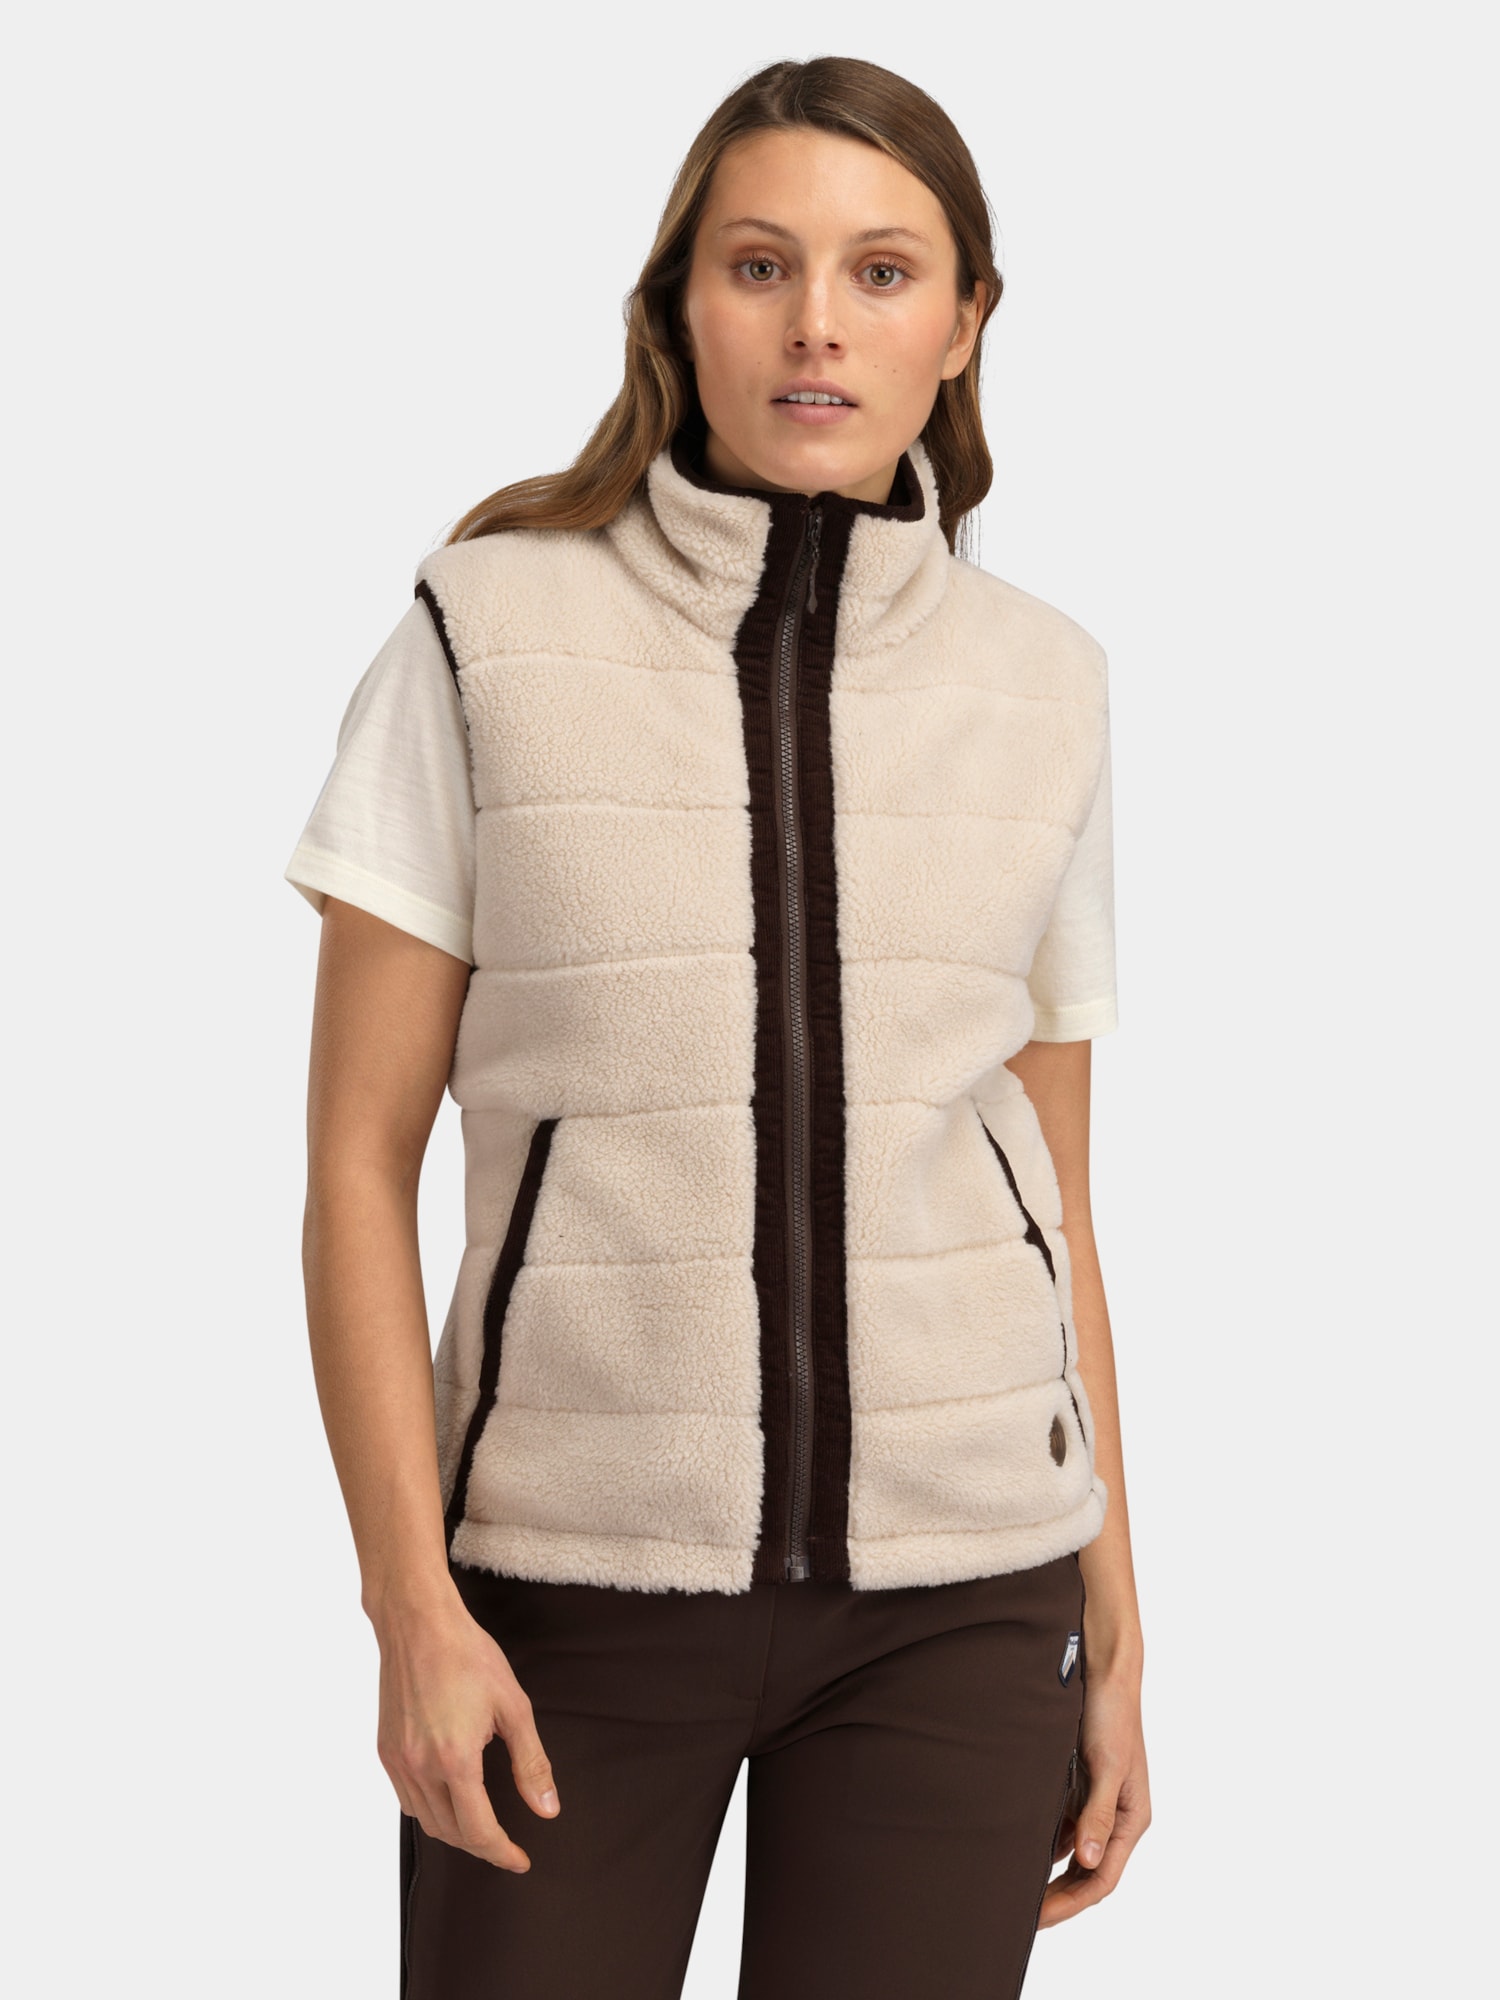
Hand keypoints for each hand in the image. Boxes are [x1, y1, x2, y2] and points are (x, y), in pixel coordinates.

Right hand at [374, 1585, 560, 1870]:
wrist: (417, 1623)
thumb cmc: (469, 1655)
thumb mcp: (513, 1706)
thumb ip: (531, 1763)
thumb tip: (547, 1810)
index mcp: (455, 1760)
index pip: (478, 1831)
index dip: (502, 1853)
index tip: (520, 1860)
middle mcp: (420, 1768)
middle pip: (451, 1833)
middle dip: (482, 1845)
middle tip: (507, 1843)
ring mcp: (398, 1761)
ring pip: (426, 1822)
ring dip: (456, 1832)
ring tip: (482, 1825)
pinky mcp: (386, 1751)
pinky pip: (407, 1799)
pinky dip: (430, 1811)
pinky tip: (449, 1798)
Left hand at [1038, 1667, 1149, 1925]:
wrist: (1103, 1669)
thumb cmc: (1111, 1714)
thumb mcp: (1107, 1765)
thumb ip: (1098, 1815)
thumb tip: (1088, 1861)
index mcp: (1132, 1819)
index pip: (1102, 1879)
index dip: (1071, 1903)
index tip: (1038, 1918)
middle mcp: (1116, 1817)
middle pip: (1087, 1873)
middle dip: (1058, 1897)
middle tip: (1020, 1916)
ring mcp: (1096, 1802)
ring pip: (1073, 1852)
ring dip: (1049, 1873)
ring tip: (1015, 1890)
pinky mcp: (1080, 1785)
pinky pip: (1061, 1825)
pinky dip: (1043, 1841)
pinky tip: (1018, 1849)